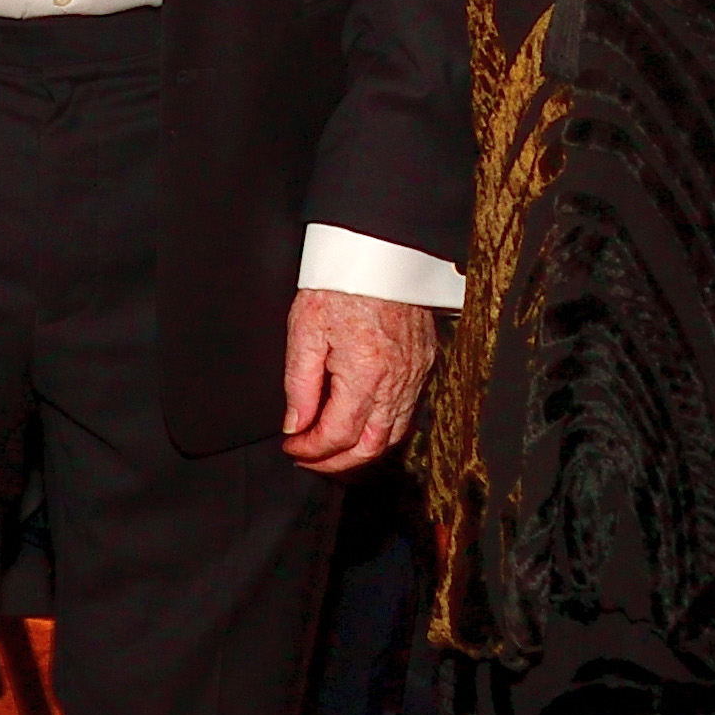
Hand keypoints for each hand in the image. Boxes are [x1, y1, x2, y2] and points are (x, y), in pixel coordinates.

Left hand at [277, 289, 436, 474]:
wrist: (379, 251)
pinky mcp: (424, 364)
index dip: (311, 449)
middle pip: (370, 447)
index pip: (338, 435)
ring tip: (331, 451)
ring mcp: (415, 375)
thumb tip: (295, 425)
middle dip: (336, 462)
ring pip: (392, 436)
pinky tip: (360, 425)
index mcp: (366, 374)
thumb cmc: (340, 283)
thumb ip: (299, 385)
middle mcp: (397, 381)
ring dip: (360, 451)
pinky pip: (407, 413)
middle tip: (308, 459)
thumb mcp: (305, 330)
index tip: (291, 447)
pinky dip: (382, 430)